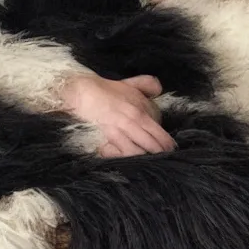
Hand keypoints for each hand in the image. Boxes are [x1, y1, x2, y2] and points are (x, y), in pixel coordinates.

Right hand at [61, 73, 175, 157]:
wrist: (82, 92)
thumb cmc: (106, 90)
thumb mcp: (129, 83)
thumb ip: (146, 84)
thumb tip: (159, 90)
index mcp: (142, 106)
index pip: (160, 129)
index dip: (164, 140)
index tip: (166, 147)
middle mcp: (136, 117)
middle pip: (156, 142)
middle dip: (161, 153)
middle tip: (164, 161)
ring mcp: (123, 127)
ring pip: (142, 150)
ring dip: (147, 158)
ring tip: (149, 165)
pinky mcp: (110, 136)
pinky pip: (125, 153)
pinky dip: (129, 158)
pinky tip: (131, 162)